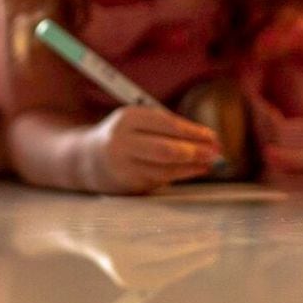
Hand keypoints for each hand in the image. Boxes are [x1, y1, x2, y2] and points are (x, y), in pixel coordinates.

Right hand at [82, 106, 222, 194]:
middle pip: (167, 149)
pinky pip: (158, 180)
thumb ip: (166, 128)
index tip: (213, 137)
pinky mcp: (126, 185)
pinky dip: (177, 176)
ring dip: (191, 168)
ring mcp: (123, 165)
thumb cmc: (123, 136)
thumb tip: (206, 139)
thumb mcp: (137, 122)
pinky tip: (190, 172)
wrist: (85, 158)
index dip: (194, 132)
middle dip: (195, 152)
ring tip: (208, 165)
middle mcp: (123, 141)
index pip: (168, 125)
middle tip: (216, 154)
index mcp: (128, 118)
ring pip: (164, 169)